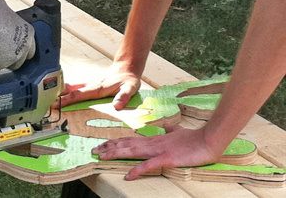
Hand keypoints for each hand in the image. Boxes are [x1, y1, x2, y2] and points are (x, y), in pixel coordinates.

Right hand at [0, 0, 35, 72]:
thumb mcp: (4, 9)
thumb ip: (8, 18)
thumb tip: (3, 18)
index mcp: (28, 34)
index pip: (30, 47)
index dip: (20, 46)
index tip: (13, 45)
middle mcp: (22, 49)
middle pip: (20, 59)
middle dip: (11, 56)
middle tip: (0, 50)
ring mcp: (9, 60)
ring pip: (6, 65)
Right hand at [54, 62, 140, 109]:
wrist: (128, 67)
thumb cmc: (128, 79)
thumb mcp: (130, 88)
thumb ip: (123, 97)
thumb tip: (117, 106)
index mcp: (97, 88)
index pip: (79, 95)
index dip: (67, 100)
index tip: (56, 104)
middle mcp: (91, 85)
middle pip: (71, 90)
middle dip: (58, 95)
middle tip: (45, 102)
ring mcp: (91, 83)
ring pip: (73, 87)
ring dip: (61, 92)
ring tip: (49, 98)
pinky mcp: (92, 83)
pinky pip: (77, 87)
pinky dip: (68, 90)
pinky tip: (63, 93)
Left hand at [92, 125, 219, 179]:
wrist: (207, 140)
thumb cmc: (193, 138)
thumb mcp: (178, 132)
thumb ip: (170, 130)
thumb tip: (166, 127)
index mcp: (154, 139)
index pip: (130, 139)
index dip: (115, 142)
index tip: (103, 144)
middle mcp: (153, 143)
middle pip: (126, 144)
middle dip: (109, 147)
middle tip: (94, 150)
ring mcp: (159, 150)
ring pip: (133, 151)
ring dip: (116, 154)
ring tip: (102, 157)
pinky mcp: (167, 158)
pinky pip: (149, 165)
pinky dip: (137, 170)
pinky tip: (127, 175)